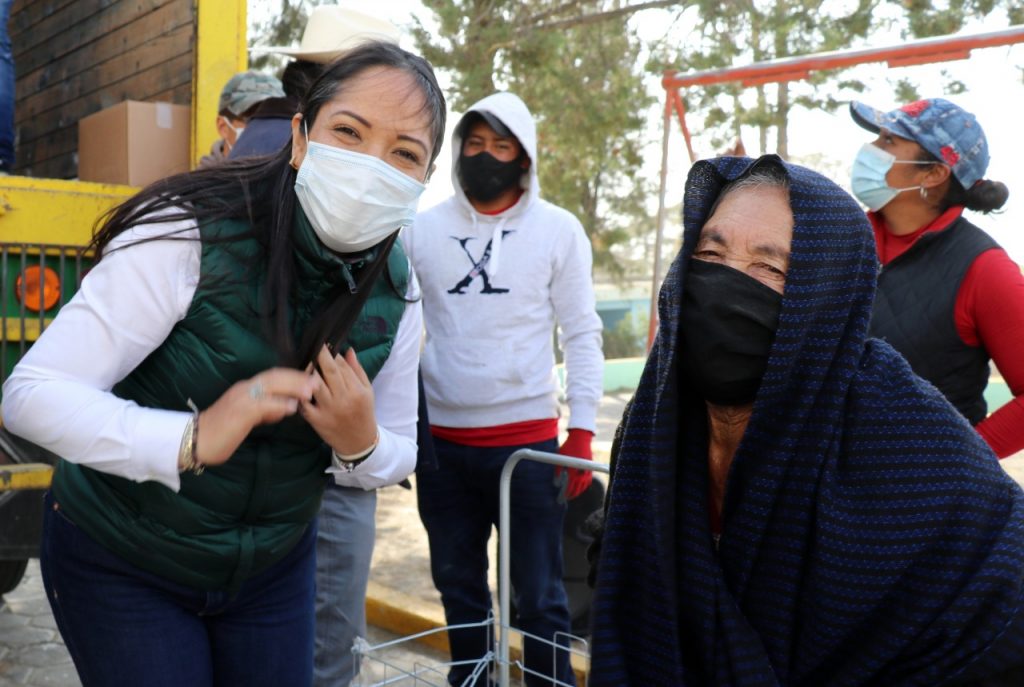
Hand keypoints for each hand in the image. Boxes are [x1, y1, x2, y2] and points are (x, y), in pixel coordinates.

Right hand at [196, 368, 317, 466]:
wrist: (195, 441)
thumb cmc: (221, 432)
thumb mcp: (246, 418)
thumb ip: (265, 410)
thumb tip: (285, 407)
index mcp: (245, 388)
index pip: (273, 376)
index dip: (292, 375)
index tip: (310, 378)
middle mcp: (244, 389)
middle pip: (275, 376)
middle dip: (297, 377)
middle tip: (316, 381)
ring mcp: (241, 399)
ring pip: (270, 385)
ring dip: (292, 387)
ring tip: (310, 392)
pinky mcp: (239, 412)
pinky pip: (262, 405)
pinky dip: (278, 405)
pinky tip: (291, 408)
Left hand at [301, 345, 377, 455]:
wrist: (359, 442)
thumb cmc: (363, 412)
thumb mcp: (367, 391)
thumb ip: (357, 370)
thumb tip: (348, 350)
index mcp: (357, 391)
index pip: (342, 367)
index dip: (333, 355)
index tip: (326, 348)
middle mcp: (343, 399)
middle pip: (329, 372)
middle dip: (320, 357)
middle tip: (314, 349)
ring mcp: (328, 410)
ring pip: (315, 385)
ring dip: (309, 372)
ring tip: (306, 365)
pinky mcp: (317, 420)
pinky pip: (304, 403)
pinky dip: (300, 393)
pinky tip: (298, 386)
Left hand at [555, 428, 593, 500]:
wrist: (581, 438)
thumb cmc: (568, 447)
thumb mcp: (560, 458)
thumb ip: (558, 471)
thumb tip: (556, 482)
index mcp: (573, 471)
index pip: (570, 487)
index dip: (566, 494)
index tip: (563, 498)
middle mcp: (581, 472)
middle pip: (578, 489)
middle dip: (572, 495)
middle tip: (567, 498)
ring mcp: (587, 470)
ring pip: (584, 486)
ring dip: (579, 491)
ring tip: (573, 494)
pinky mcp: (590, 468)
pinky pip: (588, 480)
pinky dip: (585, 485)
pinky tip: (581, 487)